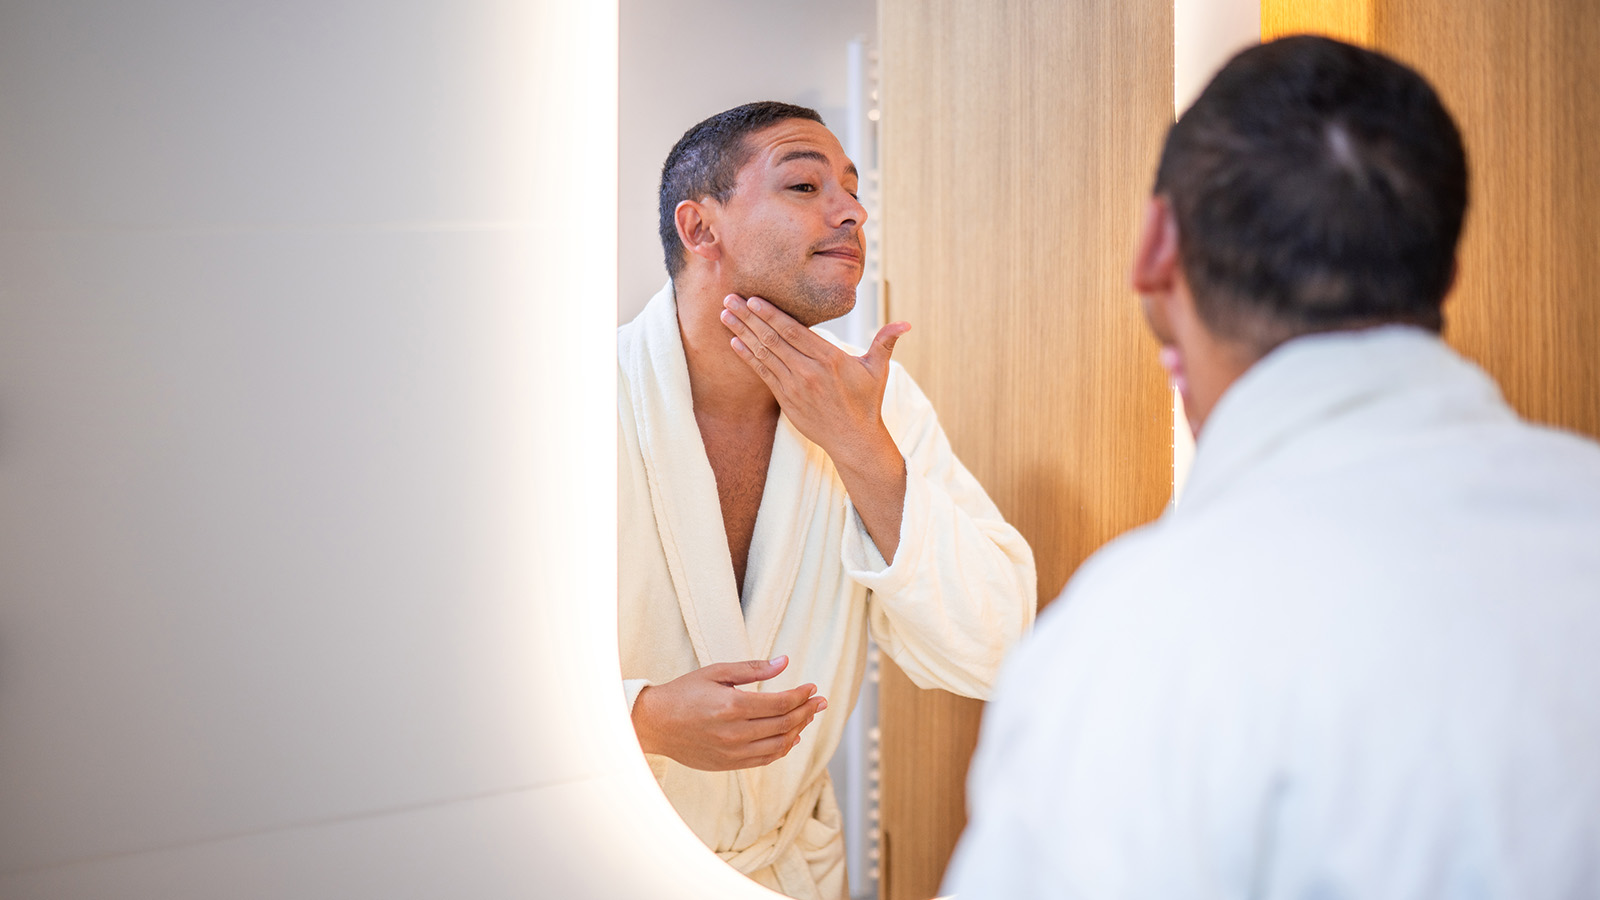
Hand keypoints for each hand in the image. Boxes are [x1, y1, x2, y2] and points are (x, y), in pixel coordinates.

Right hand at [631, 655, 827, 770]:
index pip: (780, 703)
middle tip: (820, 702)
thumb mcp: (716, 672)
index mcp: (732, 706)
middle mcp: (735, 733)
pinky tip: (791, 737)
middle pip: (784, 724)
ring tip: (808, 717)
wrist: (655, 724)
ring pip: (779, 745)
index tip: (813, 688)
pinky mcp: (729, 764)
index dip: (801, 696)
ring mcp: (732, 752)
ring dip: (799, 730)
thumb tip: (784, 662)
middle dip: (807, 711)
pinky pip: (765, 759)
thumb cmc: (684, 693)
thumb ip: (752, 668)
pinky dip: (783, 748)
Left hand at [721, 294, 910, 560]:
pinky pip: (763, 374)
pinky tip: (734, 342)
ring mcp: (795, 387)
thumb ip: (885, 342)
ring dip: (742, 333)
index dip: (771, 314)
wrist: (854, 440)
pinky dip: (747, 357)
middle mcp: (809, 372)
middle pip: (773, 338)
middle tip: (729, 299)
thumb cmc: (867, 402)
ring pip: (763, 354)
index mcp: (830, 359)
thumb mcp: (878, 370)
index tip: (753, 299)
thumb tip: (906, 323)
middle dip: (748, 317)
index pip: (794, 331)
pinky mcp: (786, 400)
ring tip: (725, 315)